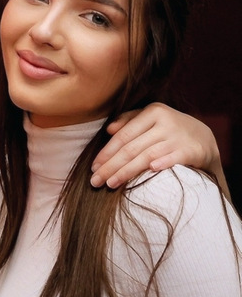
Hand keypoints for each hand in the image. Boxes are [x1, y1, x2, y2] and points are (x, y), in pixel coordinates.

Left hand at [90, 103, 220, 188]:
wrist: (202, 138)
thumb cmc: (167, 130)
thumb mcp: (150, 119)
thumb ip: (128, 121)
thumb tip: (109, 130)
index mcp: (153, 112)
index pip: (124, 136)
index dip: (107, 153)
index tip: (93, 167)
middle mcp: (166, 122)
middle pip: (132, 148)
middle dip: (111, 166)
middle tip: (95, 181)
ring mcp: (179, 137)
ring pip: (147, 156)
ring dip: (127, 171)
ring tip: (110, 184)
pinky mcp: (192, 150)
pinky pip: (174, 158)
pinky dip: (163, 163)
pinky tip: (150, 171)